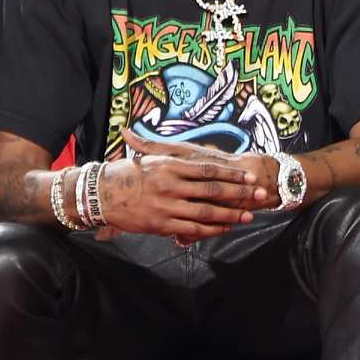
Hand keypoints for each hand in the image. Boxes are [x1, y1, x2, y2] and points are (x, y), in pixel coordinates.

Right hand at [99, 130, 273, 239]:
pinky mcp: (163, 224)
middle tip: (259, 195)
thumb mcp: (145, 157)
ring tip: (248, 215)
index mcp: (170, 166)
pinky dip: (211, 229)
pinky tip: (225, 228)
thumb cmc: (125, 175)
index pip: (208, 170)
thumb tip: (165, 131)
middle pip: (213, 190)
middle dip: (239, 194)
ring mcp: (168, 206)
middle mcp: (171, 185)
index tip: (249, 176)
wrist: (100, 196)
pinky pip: (193, 228)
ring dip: (230, 214)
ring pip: (207, 211)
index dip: (230, 174)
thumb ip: (158, 146)